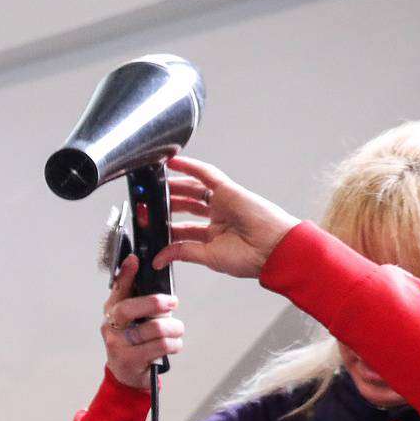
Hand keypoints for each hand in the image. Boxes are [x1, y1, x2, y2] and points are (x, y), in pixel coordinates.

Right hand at [101, 255, 183, 389]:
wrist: (126, 375)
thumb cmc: (134, 342)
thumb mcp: (133, 319)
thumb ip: (140, 301)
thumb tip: (159, 284)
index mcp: (112, 310)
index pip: (118, 288)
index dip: (126, 274)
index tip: (134, 260)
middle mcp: (110, 325)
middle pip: (132, 308)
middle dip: (157, 303)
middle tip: (172, 303)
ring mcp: (117, 344)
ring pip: (154, 328)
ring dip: (174, 329)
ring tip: (177, 331)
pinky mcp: (130, 360)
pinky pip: (161, 346)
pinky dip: (174, 344)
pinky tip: (173, 345)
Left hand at [153, 156, 300, 280]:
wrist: (273, 249)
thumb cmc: (251, 257)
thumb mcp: (208, 257)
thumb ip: (183, 252)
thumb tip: (160, 258)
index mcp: (214, 236)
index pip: (183, 228)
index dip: (164, 227)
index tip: (147, 227)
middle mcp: (218, 218)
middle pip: (185, 206)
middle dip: (165, 205)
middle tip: (146, 205)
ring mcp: (223, 203)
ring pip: (192, 189)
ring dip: (172, 186)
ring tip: (153, 185)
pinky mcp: (227, 190)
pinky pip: (205, 174)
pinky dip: (189, 166)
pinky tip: (172, 162)